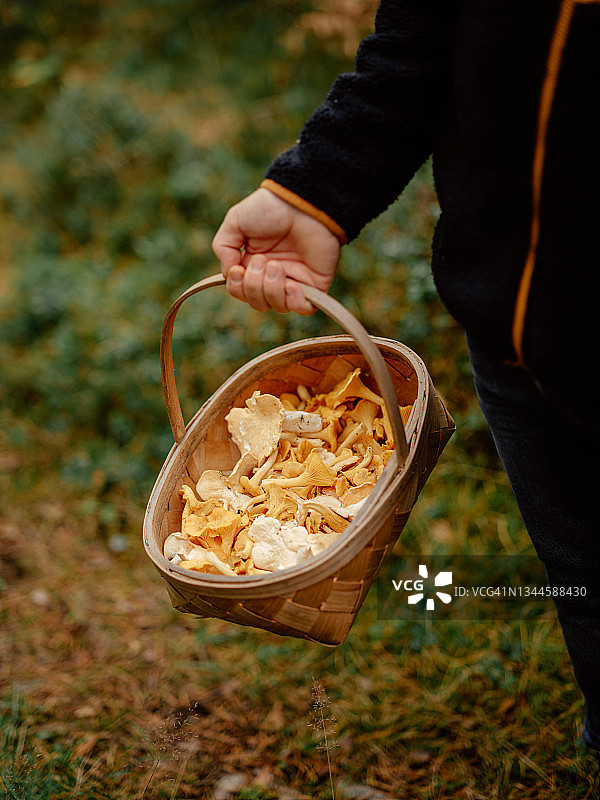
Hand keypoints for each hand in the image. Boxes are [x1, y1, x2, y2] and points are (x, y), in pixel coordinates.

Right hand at [212, 188, 340, 314]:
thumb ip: (223, 248)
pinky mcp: (315, 284)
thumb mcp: (235, 221)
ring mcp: (295, 281)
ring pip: (277, 306)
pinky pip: (303, 308)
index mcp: (253, 264)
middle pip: (257, 303)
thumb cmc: (271, 207)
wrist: (303, 202)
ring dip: (272, 289)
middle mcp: (273, 276)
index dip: (237, 287)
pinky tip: (291, 285)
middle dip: (254, 286)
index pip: (240, 291)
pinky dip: (294, 302)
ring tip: (276, 266)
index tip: (238, 269)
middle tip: (262, 260)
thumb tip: (228, 274)